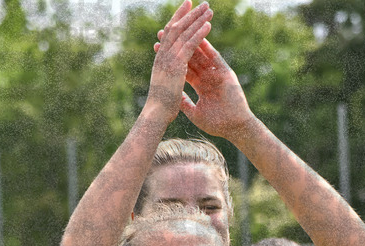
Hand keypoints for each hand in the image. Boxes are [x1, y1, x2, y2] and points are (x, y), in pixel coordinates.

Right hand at [146, 1, 212, 120]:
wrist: (156, 115)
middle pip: (175, 28)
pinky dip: (199, 34)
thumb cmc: (160, 108)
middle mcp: (163, 55)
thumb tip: (172, 86)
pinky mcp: (177, 64)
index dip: (176, 20)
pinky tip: (208, 24)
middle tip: (195, 1)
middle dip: (185, 14)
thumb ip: (169, 84)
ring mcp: (168, 58)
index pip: (168, 35)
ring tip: (208, 8)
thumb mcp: (166, 92)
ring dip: (196, 19)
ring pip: (183, 33)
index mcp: (160, 60)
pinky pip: (190, 44)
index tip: (184, 9)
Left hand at [169, 37, 254, 140]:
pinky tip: (199, 37)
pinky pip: (215, 58)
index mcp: (201, 86)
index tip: (158, 49)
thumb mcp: (195, 113)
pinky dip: (208, 48)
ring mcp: (217, 74)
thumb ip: (185, 103)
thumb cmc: (217, 124)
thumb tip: (173, 98)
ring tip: (179, 29)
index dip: (172, 59)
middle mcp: (208, 76)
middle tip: (163, 34)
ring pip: (202, 55)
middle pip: (190, 58)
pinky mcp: (226, 73)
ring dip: (191, 42)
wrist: (235, 128)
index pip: (184, 69)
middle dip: (177, 46)